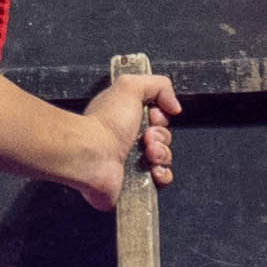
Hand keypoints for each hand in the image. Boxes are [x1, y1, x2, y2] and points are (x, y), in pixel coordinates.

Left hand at [28, 64, 176, 213]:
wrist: (93, 157)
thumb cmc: (105, 125)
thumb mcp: (130, 87)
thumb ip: (157, 85)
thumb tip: (173, 104)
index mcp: (125, 116)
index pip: (156, 115)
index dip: (160, 116)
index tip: (153, 115)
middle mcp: (128, 138)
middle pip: (163, 136)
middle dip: (162, 135)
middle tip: (147, 136)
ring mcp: (132, 161)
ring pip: (164, 157)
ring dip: (162, 154)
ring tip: (148, 152)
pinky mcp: (135, 182)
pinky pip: (162, 178)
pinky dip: (162, 174)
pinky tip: (152, 169)